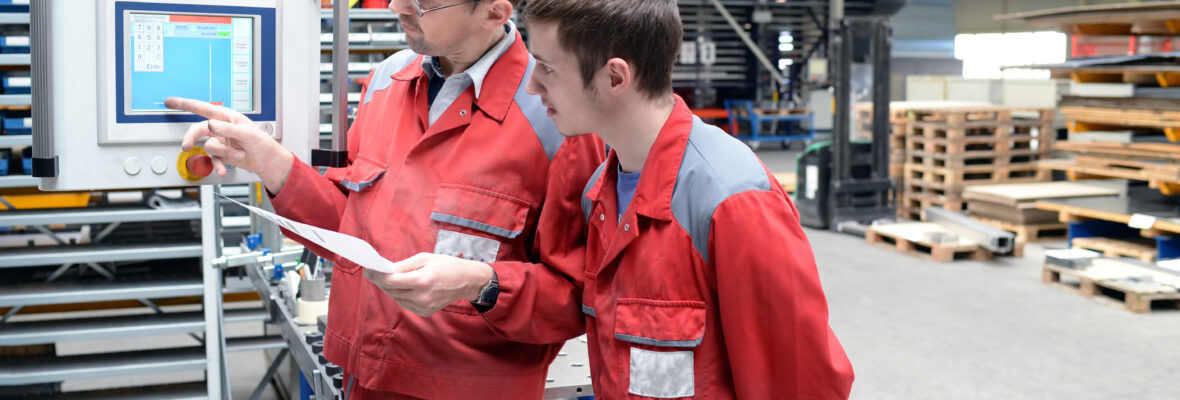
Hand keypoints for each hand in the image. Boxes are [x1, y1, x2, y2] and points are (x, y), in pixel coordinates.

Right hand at [165, 97, 293, 192]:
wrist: (266, 161)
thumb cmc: (261, 143)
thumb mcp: (246, 133)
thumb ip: (228, 129)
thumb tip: (211, 124)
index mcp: (226, 117)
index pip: (202, 108)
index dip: (184, 104)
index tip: (170, 101)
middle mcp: (220, 127)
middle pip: (198, 129)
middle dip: (192, 138)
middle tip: (186, 146)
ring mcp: (219, 141)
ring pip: (209, 146)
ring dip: (224, 153)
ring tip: (239, 154)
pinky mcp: (221, 153)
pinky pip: (213, 159)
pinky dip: (218, 165)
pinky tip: (223, 170)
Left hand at [364, 252, 493, 316]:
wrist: (468, 281)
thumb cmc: (447, 265)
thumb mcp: (425, 258)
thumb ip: (404, 265)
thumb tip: (385, 270)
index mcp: (423, 280)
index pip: (392, 281)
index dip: (377, 276)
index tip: (368, 269)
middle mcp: (422, 297)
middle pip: (391, 291)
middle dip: (381, 281)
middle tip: (373, 272)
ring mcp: (424, 307)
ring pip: (397, 298)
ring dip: (390, 288)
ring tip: (388, 278)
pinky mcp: (425, 312)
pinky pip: (405, 303)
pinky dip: (401, 295)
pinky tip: (404, 287)